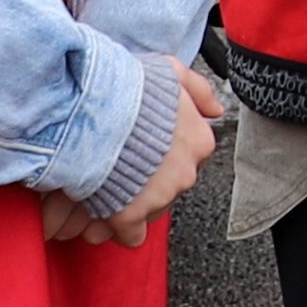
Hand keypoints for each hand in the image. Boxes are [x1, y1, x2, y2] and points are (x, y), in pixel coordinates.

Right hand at [64, 61, 224, 247]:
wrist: (90, 107)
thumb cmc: (126, 86)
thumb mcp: (169, 72)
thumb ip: (197, 89)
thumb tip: (216, 109)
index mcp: (199, 141)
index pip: (188, 161)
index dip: (161, 159)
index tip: (143, 154)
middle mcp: (186, 172)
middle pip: (169, 188)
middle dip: (145, 183)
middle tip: (119, 170)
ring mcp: (160, 196)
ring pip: (149, 210)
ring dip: (128, 202)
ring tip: (103, 187)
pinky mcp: (130, 216)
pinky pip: (130, 234)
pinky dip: (116, 227)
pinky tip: (103, 214)